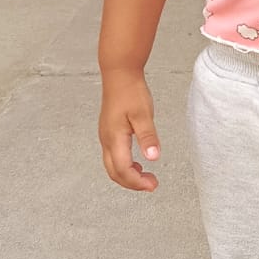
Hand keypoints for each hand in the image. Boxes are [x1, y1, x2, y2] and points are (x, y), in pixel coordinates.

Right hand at [99, 70, 161, 191]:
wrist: (119, 74)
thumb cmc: (130, 91)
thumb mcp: (143, 114)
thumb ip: (148, 137)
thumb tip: (153, 157)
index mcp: (114, 138)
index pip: (123, 170)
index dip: (137, 182)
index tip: (153, 184)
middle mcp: (106, 140)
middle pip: (114, 172)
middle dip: (132, 183)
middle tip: (151, 185)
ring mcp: (105, 136)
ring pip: (112, 166)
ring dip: (128, 176)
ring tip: (146, 177)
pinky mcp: (109, 132)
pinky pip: (113, 157)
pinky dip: (125, 166)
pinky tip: (138, 163)